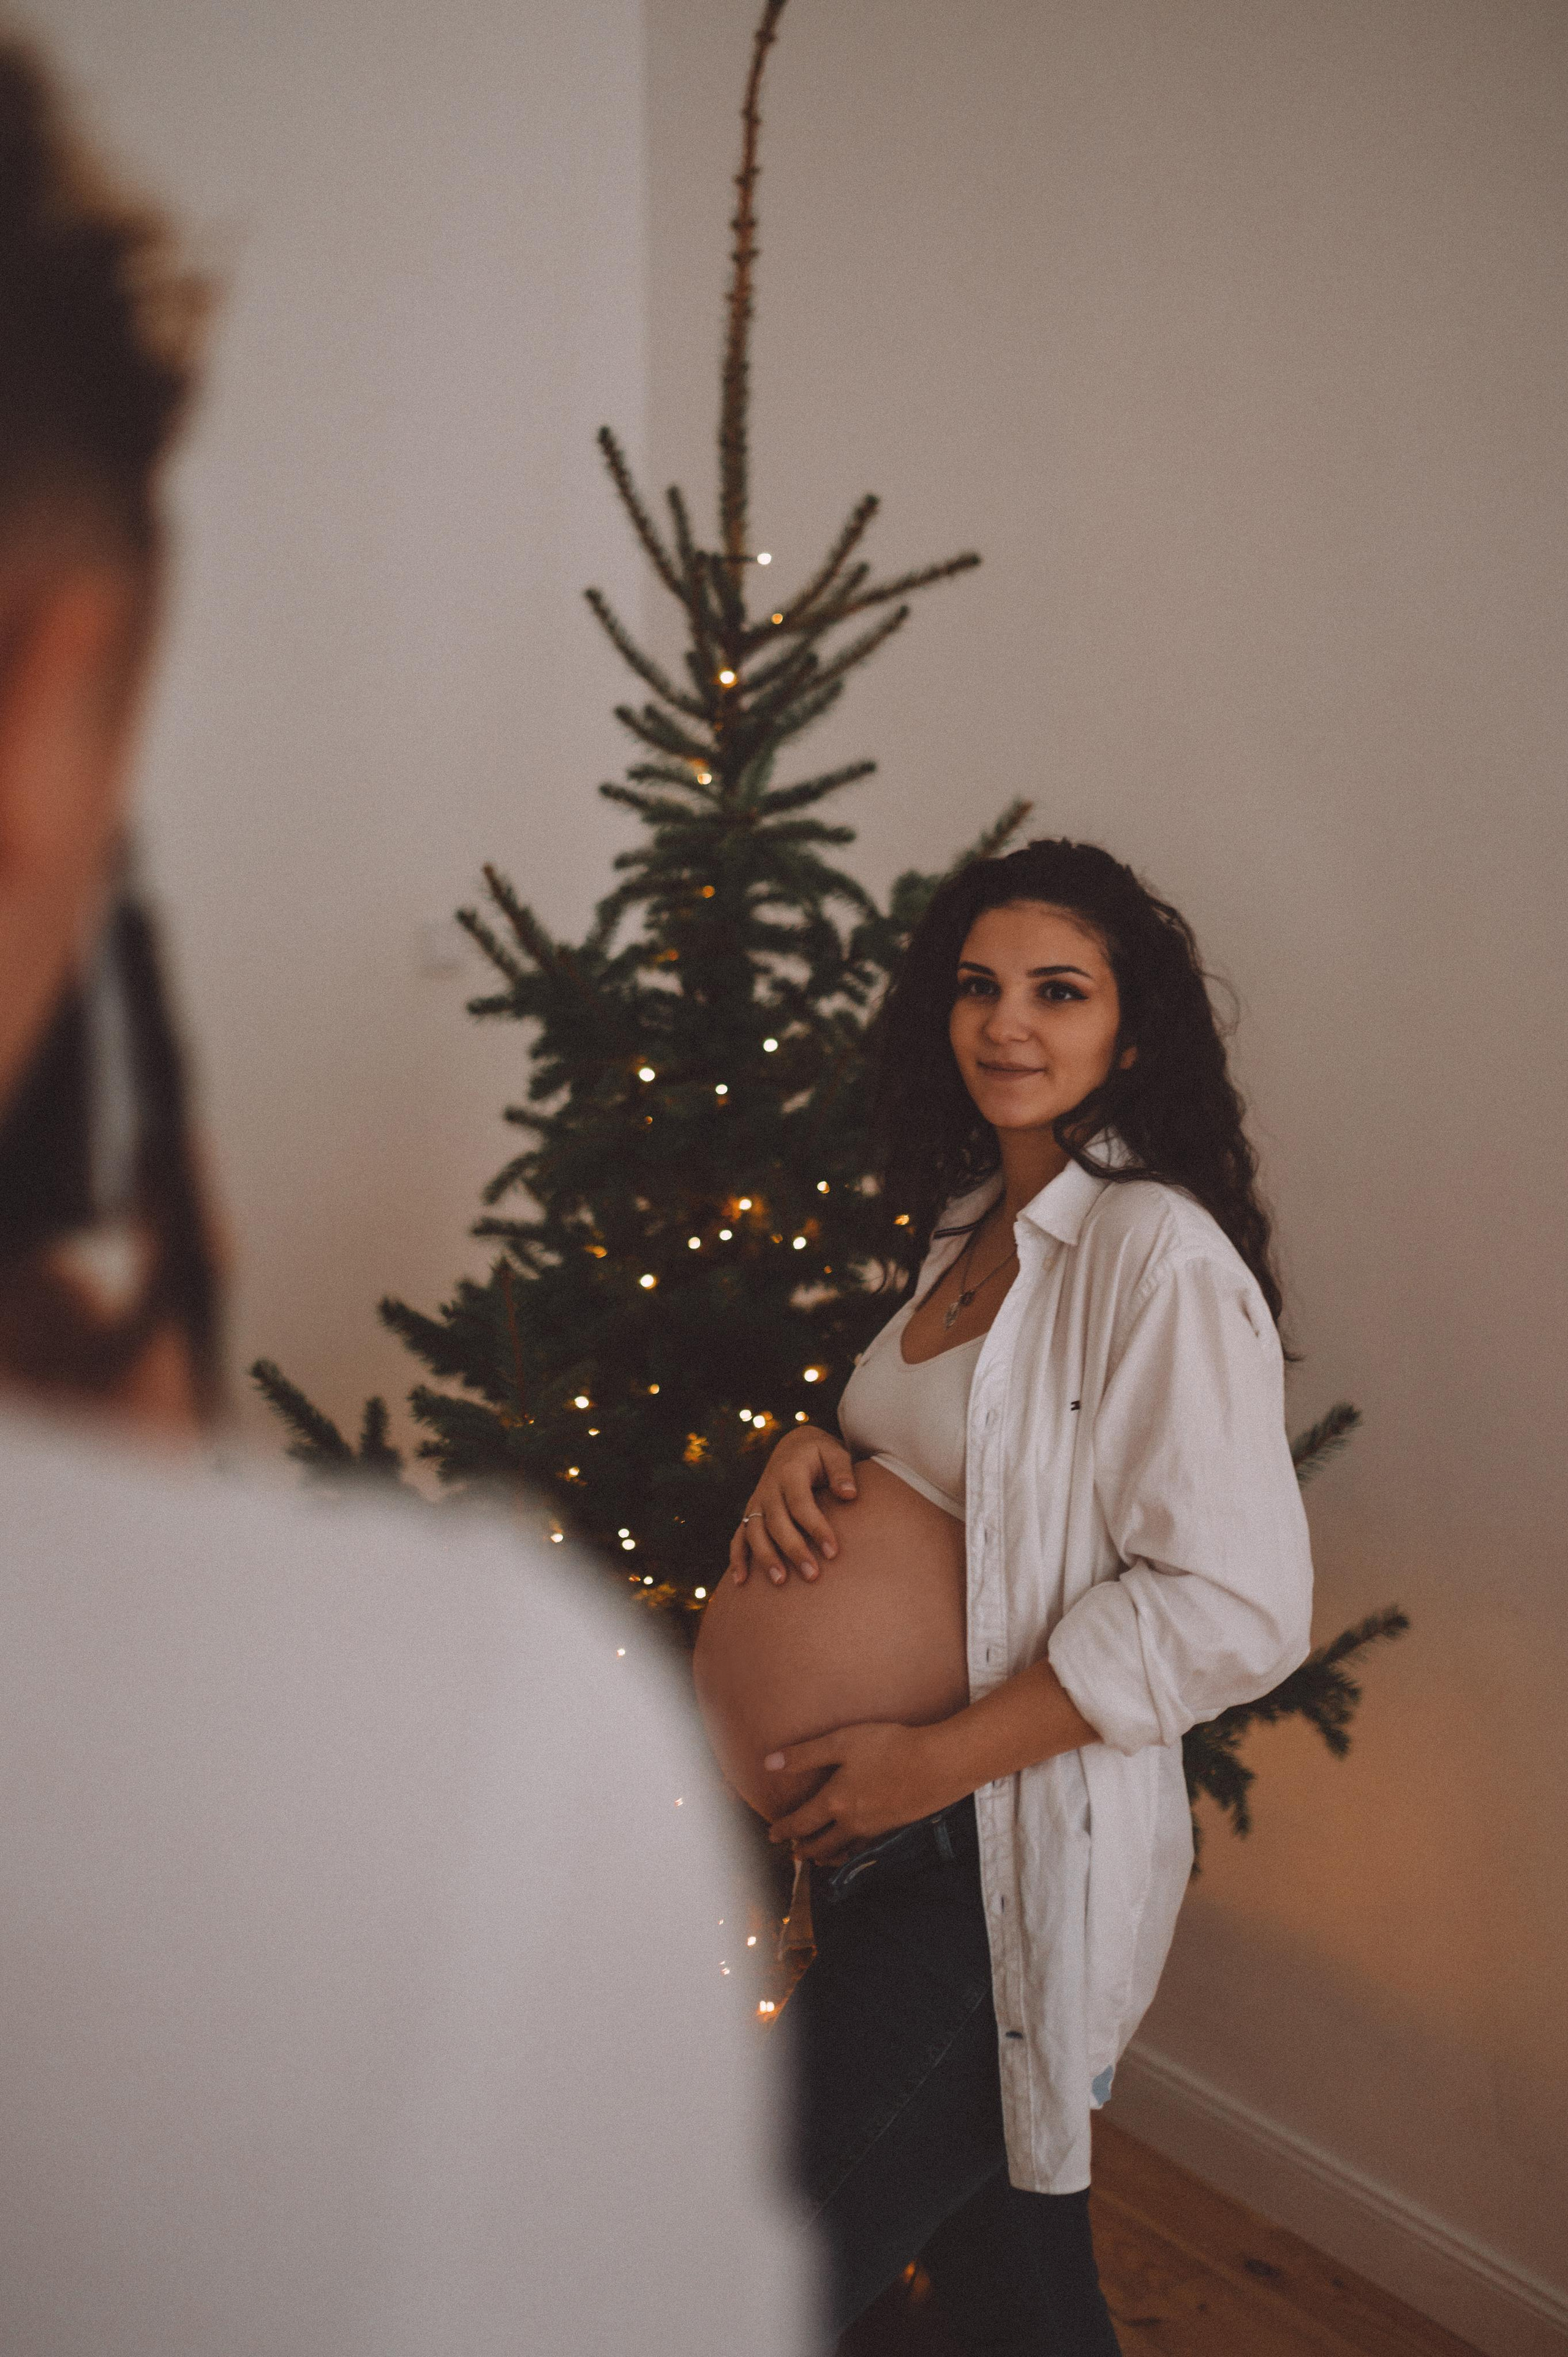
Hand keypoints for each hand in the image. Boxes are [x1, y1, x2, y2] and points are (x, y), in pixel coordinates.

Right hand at [728, 1423, 857, 1586]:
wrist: (793, 1447)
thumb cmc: (820, 1454)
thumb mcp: (834, 1453)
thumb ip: (841, 1472)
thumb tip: (849, 1494)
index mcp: (790, 1473)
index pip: (801, 1504)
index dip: (816, 1528)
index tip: (833, 1552)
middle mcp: (768, 1489)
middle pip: (777, 1523)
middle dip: (793, 1550)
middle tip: (812, 1575)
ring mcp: (756, 1503)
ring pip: (754, 1532)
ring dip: (765, 1557)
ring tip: (780, 1581)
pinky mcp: (750, 1514)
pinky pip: (738, 1538)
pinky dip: (737, 1559)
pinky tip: (741, 1582)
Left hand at [764, 1721, 958, 1863]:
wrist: (938, 1764)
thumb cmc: (889, 1747)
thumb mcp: (842, 1742)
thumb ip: (805, 1755)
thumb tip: (768, 1764)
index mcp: (835, 1802)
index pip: (800, 1823)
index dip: (782, 1830)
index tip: (771, 1835)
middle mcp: (852, 1822)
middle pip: (820, 1845)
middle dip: (803, 1849)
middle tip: (792, 1852)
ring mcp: (875, 1829)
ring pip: (843, 1851)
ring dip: (825, 1856)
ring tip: (818, 1857)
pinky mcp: (894, 1828)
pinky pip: (864, 1849)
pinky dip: (851, 1853)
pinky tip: (854, 1847)